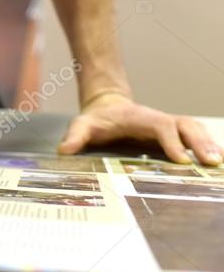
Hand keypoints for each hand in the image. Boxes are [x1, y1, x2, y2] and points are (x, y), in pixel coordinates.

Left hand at [57, 92, 222, 165]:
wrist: (107, 108)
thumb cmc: (96, 120)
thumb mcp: (82, 125)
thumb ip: (75, 136)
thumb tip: (64, 150)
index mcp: (139, 117)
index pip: (161, 126)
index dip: (172, 141)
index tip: (182, 160)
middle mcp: (158, 120)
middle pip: (185, 125)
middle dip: (200, 142)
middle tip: (212, 162)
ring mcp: (169, 126)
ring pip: (195, 130)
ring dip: (208, 144)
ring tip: (218, 164)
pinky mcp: (174, 135)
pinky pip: (196, 137)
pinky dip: (208, 146)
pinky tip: (217, 163)